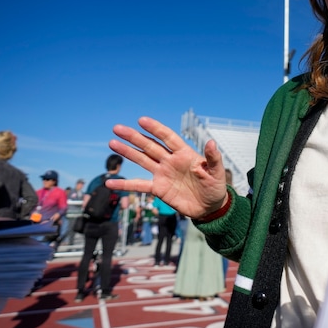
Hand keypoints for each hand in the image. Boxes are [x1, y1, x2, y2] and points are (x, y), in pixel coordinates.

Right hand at [107, 116, 227, 219]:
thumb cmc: (215, 187)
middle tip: (118, 128)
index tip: (141, 120)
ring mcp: (163, 174)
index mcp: (184, 154)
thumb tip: (212, 142)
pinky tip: (110, 183)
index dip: (155, 129)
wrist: (210, 207)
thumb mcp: (217, 172)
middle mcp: (170, 161)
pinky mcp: (158, 189)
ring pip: (142, 160)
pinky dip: (125, 185)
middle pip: (149, 146)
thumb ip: (213, 158)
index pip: (167, 137)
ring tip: (112, 143)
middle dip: (134, 137)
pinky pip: (139, 185)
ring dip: (127, 152)